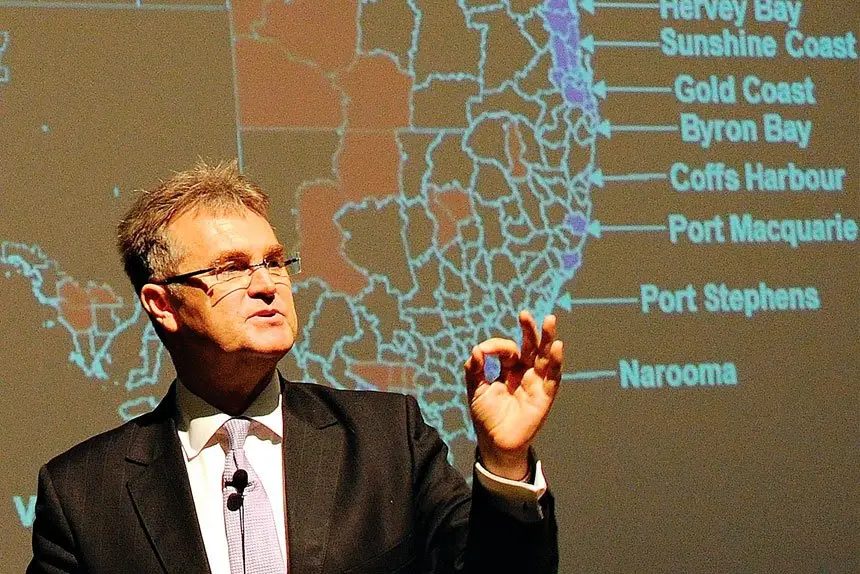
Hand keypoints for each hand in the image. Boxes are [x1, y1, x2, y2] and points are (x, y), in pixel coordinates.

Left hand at [464, 310, 562, 479]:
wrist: (495, 443)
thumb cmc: (486, 416)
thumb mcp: (476, 389)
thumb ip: (475, 369)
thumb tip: (476, 349)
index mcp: (509, 370)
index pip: (508, 350)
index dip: (496, 346)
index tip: (483, 351)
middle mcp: (525, 373)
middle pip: (531, 347)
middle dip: (530, 330)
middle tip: (525, 314)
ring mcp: (536, 383)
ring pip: (545, 357)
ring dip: (547, 338)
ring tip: (549, 320)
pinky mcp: (544, 396)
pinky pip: (552, 378)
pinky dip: (556, 362)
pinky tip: (556, 347)